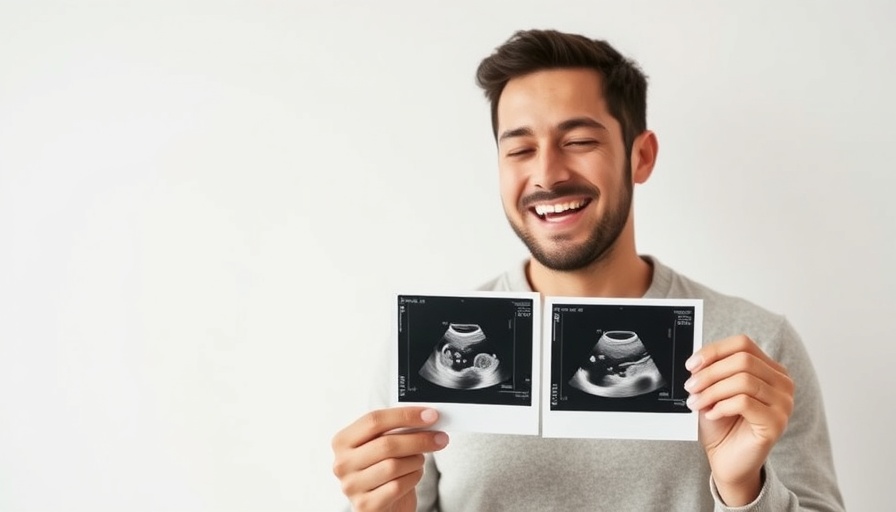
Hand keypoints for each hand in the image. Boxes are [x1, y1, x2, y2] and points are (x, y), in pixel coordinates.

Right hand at [331, 407, 448, 511]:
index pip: (374, 420)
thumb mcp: (382, 446)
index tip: (430, 415)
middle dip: (419, 439)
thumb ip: (395, 430)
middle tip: (440, 438)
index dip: (405, 416)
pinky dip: (412, 478)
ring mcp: (351, 486)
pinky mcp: (365, 505)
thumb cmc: (383, 469)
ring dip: (415, 461)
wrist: (383, 505)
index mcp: (342, 441)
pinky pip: (396, 486)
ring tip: (419, 460)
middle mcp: (342, 463)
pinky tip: (413, 475)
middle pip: (386, 444)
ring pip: (393, 466)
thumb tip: (426, 417)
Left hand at [684, 335, 793, 505]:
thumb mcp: (714, 390)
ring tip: (696, 403)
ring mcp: (783, 404)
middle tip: (690, 387)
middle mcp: (782, 384)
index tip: (691, 365)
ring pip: (743, 381)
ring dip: (712, 391)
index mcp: (770, 369)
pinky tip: (711, 414)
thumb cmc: (722, 423)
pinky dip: (721, 406)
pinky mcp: (776, 423)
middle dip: (710, 373)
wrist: (727, 459)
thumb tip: (697, 359)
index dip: (714, 351)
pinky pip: (745, 403)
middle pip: (743, 361)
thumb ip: (712, 371)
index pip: (744, 344)